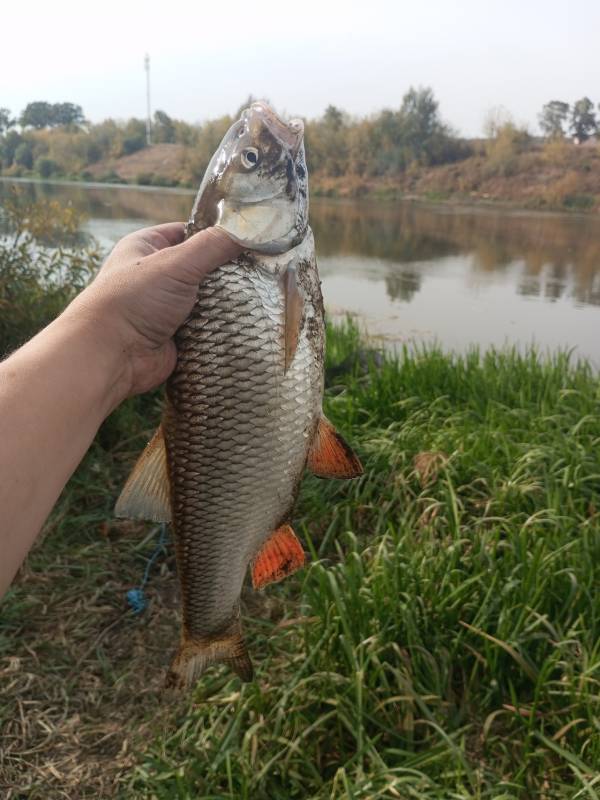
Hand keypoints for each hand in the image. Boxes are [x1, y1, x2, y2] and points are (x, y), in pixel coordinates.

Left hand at [67, 223, 241, 402]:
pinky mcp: (176, 335)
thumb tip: (247, 232)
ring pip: (207, 299)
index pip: (188, 231)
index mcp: (147, 247)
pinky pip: (206, 326)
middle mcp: (155, 276)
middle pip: (202, 268)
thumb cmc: (132, 300)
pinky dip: (220, 326)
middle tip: (257, 271)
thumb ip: (212, 246)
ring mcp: (166, 307)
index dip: (215, 234)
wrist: (110, 355)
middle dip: (226, 272)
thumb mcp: (175, 264)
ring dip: (225, 302)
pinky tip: (243, 323)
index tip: (246, 238)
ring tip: (256, 297)